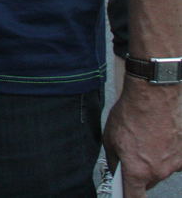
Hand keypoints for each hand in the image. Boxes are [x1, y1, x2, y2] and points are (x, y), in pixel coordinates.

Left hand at [104, 80, 181, 196]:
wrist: (153, 97)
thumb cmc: (131, 114)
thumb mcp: (110, 139)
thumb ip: (114, 161)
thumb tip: (116, 170)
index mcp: (137, 171)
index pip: (133, 197)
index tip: (125, 197)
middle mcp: (158, 171)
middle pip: (147, 182)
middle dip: (138, 174)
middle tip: (131, 155)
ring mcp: (174, 163)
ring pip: (161, 170)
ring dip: (153, 160)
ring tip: (145, 140)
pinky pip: (173, 159)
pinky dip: (166, 152)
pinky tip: (159, 138)